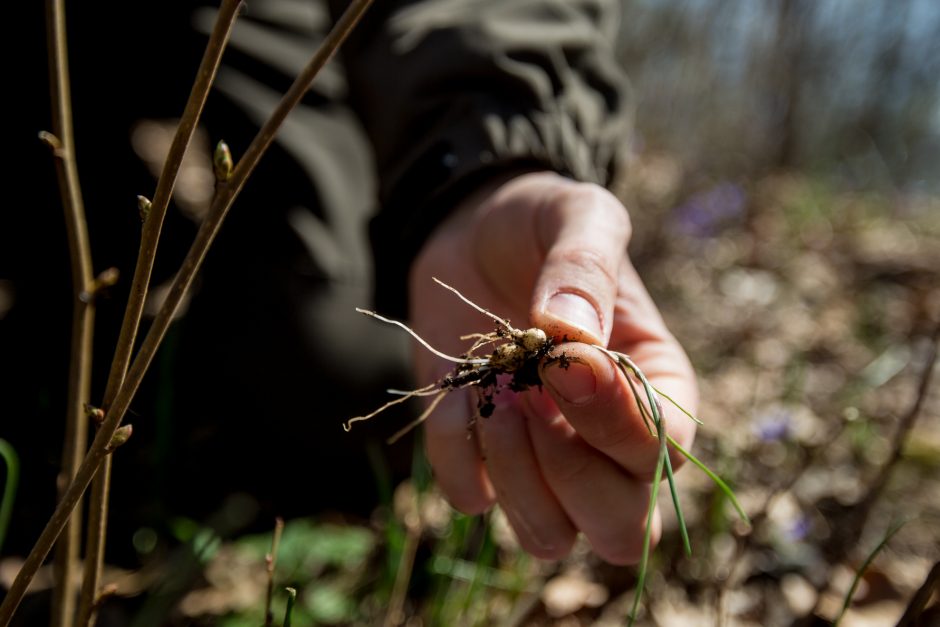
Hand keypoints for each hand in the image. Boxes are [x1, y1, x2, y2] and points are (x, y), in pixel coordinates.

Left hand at [408, 171, 696, 563]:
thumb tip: (572, 336)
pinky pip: (471, 500)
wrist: (471, 230)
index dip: (617, 425)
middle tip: (528, 393)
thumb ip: (585, 265)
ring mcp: (545, 460)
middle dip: (568, 472)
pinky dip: (455, 454)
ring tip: (492, 392)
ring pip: (549, 536)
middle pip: (621, 531)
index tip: (564, 361)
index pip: (663, 455)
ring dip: (512, 473)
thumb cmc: (542, 223)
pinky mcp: (483, 458)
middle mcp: (608, 443)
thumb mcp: (578, 216)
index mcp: (657, 389)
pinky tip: (455, 392)